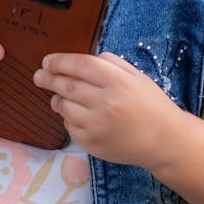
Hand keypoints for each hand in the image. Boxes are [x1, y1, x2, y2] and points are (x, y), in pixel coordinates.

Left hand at [33, 50, 178, 165]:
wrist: (164, 140)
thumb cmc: (150, 105)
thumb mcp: (137, 76)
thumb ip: (111, 64)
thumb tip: (82, 60)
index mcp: (117, 82)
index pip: (80, 65)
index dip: (59, 61)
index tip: (47, 61)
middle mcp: (105, 102)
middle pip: (66, 85)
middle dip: (48, 78)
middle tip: (39, 76)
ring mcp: (96, 125)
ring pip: (63, 107)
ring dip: (56, 100)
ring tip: (57, 97)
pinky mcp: (91, 143)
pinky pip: (69, 127)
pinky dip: (68, 119)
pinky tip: (77, 116)